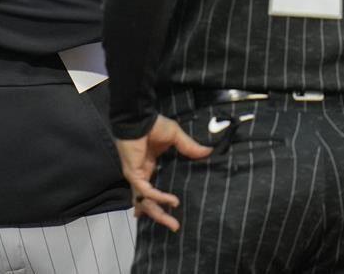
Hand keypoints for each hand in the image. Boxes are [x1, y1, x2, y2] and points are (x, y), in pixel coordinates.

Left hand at [115, 115, 211, 230]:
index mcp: (148, 166)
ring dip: (158, 213)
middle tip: (175, 226)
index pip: (151, 190)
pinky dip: (159, 197)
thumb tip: (209, 153)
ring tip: (173, 223)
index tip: (170, 211)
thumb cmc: (153, 125)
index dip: (157, 201)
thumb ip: (190, 147)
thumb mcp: (175, 137)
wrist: (139, 118)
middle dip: (160, 215)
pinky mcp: (134, 174)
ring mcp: (136, 176)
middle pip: (148, 201)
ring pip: (145, 201)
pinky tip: (172, 201)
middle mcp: (142, 174)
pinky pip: (147, 191)